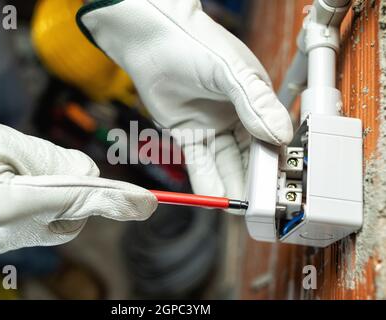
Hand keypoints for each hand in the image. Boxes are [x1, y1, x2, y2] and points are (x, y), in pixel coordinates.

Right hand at [0, 112, 156, 257]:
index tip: (146, 202)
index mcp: (2, 208)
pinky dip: (30, 207)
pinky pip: (25, 228)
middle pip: (67, 222)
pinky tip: (5, 186)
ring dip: (50, 199)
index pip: (77, 203)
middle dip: (75, 196)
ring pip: (47, 226)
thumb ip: (52, 161)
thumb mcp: (2, 141)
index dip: (114, 200)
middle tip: (56, 169)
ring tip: (15, 172)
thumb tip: (91, 172)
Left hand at [77, 0, 292, 200]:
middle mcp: (236, 116)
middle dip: (253, 180)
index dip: (274, 162)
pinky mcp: (188, 134)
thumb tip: (279, 133)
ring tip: (239, 209)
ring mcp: (212, 126)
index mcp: (256, 100)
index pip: (272, 137)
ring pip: (225, 163)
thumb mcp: (231, 70)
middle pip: (249, 156)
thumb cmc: (193, 43)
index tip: (276, 185)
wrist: (151, 40)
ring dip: (232, 185)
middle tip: (258, 205)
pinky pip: (200, 162)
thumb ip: (254, 102)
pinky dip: (207, 180)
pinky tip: (216, 197)